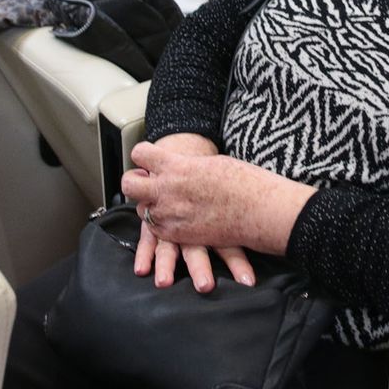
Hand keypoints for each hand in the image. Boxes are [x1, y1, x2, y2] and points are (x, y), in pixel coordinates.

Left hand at [121, 139, 314, 265]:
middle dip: (133, 182)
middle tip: (143, 182)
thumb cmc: (243, 182)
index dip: (144, 155)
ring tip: (165, 203)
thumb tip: (180, 167)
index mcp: (177, 165)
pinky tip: (175, 220)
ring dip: (150, 205)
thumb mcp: (211, 163)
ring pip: (141, 210)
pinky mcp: (178, 235)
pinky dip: (161, 225)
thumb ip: (187, 166)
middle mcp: (167, 190)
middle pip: (129, 184)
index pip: (140, 154)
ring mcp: (170, 215)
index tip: (149, 158)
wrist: (259, 210)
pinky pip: (156, 230)